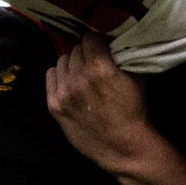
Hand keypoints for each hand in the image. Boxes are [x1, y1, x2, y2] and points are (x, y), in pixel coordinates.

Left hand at [45, 36, 157, 169]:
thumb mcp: (135, 78)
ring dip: (72, 64)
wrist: (123, 146)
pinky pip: (50, 75)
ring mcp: (64, 92)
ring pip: (62, 61)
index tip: (102, 48)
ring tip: (82, 74)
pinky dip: (60, 76)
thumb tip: (110, 41)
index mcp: (100, 67)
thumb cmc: (133, 111)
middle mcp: (79, 77)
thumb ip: (121, 56)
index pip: (89, 37)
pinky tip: (70, 83)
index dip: (97, 41)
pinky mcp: (54, 105)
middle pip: (75, 49)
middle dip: (86, 53)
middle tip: (94, 63)